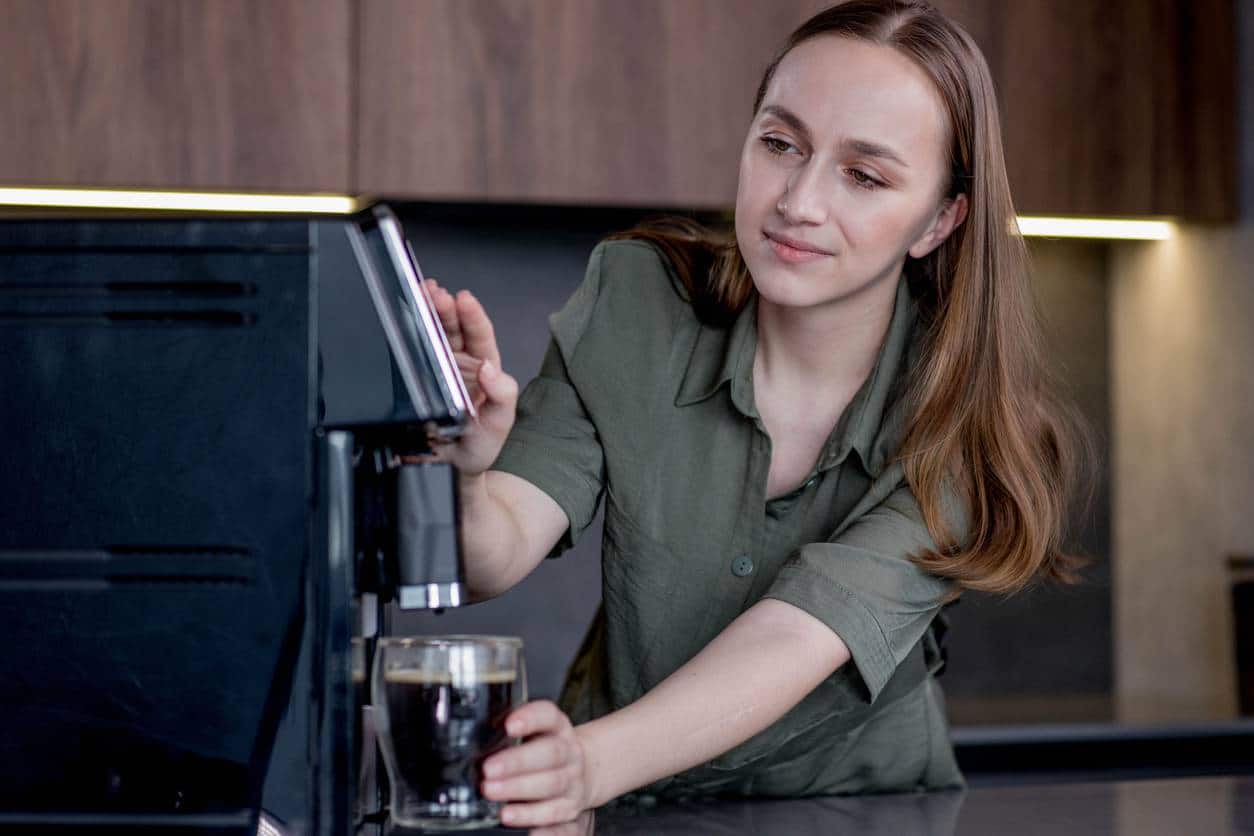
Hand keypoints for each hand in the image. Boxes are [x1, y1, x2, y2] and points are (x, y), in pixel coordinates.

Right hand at [413, 279, 518, 475]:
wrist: (449, 473)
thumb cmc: (477, 448)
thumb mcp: (499, 424)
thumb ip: (503, 396)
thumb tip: (492, 370)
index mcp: (483, 370)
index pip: (479, 337)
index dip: (472, 316)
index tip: (464, 300)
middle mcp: (459, 366)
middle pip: (452, 329)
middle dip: (444, 307)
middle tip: (436, 293)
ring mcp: (435, 372)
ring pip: (431, 336)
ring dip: (425, 314)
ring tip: (420, 296)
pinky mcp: (415, 382)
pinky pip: (410, 356)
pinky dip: (405, 337)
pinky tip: (400, 322)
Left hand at [480, 701, 594, 830]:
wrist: (580, 774)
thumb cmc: (544, 752)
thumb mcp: (535, 735)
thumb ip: (510, 735)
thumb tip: (478, 739)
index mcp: (557, 728)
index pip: (548, 716)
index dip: (530, 718)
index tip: (509, 725)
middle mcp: (569, 752)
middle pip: (550, 753)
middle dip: (517, 761)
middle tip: (488, 769)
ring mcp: (572, 779)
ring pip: (550, 783)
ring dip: (518, 788)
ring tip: (490, 791)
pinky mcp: (569, 806)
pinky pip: (553, 813)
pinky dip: (532, 816)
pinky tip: (510, 816)